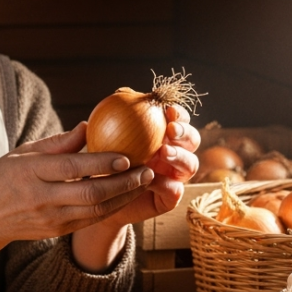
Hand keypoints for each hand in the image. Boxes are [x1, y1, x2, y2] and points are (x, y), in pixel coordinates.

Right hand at [0, 122, 153, 285]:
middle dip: (123, 183)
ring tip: (144, 182)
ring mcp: (51, 218)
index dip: (102, 163)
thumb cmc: (4, 177)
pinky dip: (112, 208)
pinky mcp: (57, 231)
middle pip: (90, 193)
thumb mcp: (23, 152)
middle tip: (146, 170)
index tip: (127, 156)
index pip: (72, 168)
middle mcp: (42, 198)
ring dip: (124, 197)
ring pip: (95, 211)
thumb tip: (88, 126)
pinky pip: (90, 220)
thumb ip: (58, 143)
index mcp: (31, 172)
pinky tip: (127, 196)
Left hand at [97, 104, 200, 227]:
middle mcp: (175, 154)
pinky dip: (166, 184)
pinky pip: (175, 190)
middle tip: (171, 129)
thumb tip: (120, 93)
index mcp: (164, 136)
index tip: (168, 110)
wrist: (98, 197)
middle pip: (193, 140)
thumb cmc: (102, 161)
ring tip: (164, 152)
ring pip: (190, 165)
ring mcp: (175, 176)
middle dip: (186, 132)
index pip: (179, 120)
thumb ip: (114, 117)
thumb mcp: (103, 137)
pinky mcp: (171, 198)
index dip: (179, 114)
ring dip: (180, 156)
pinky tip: (153, 179)